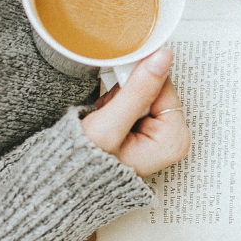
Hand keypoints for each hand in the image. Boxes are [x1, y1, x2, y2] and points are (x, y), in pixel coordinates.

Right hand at [80, 49, 188, 176]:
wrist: (66, 182)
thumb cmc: (87, 166)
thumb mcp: (109, 126)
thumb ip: (137, 90)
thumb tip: (162, 58)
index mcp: (174, 140)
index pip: (164, 86)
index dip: (137, 82)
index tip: (118, 90)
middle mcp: (171, 138)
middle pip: (154, 88)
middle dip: (126, 93)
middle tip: (110, 114)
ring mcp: (158, 135)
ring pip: (141, 92)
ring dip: (119, 98)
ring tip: (106, 120)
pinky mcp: (144, 130)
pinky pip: (133, 101)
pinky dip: (115, 104)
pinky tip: (106, 120)